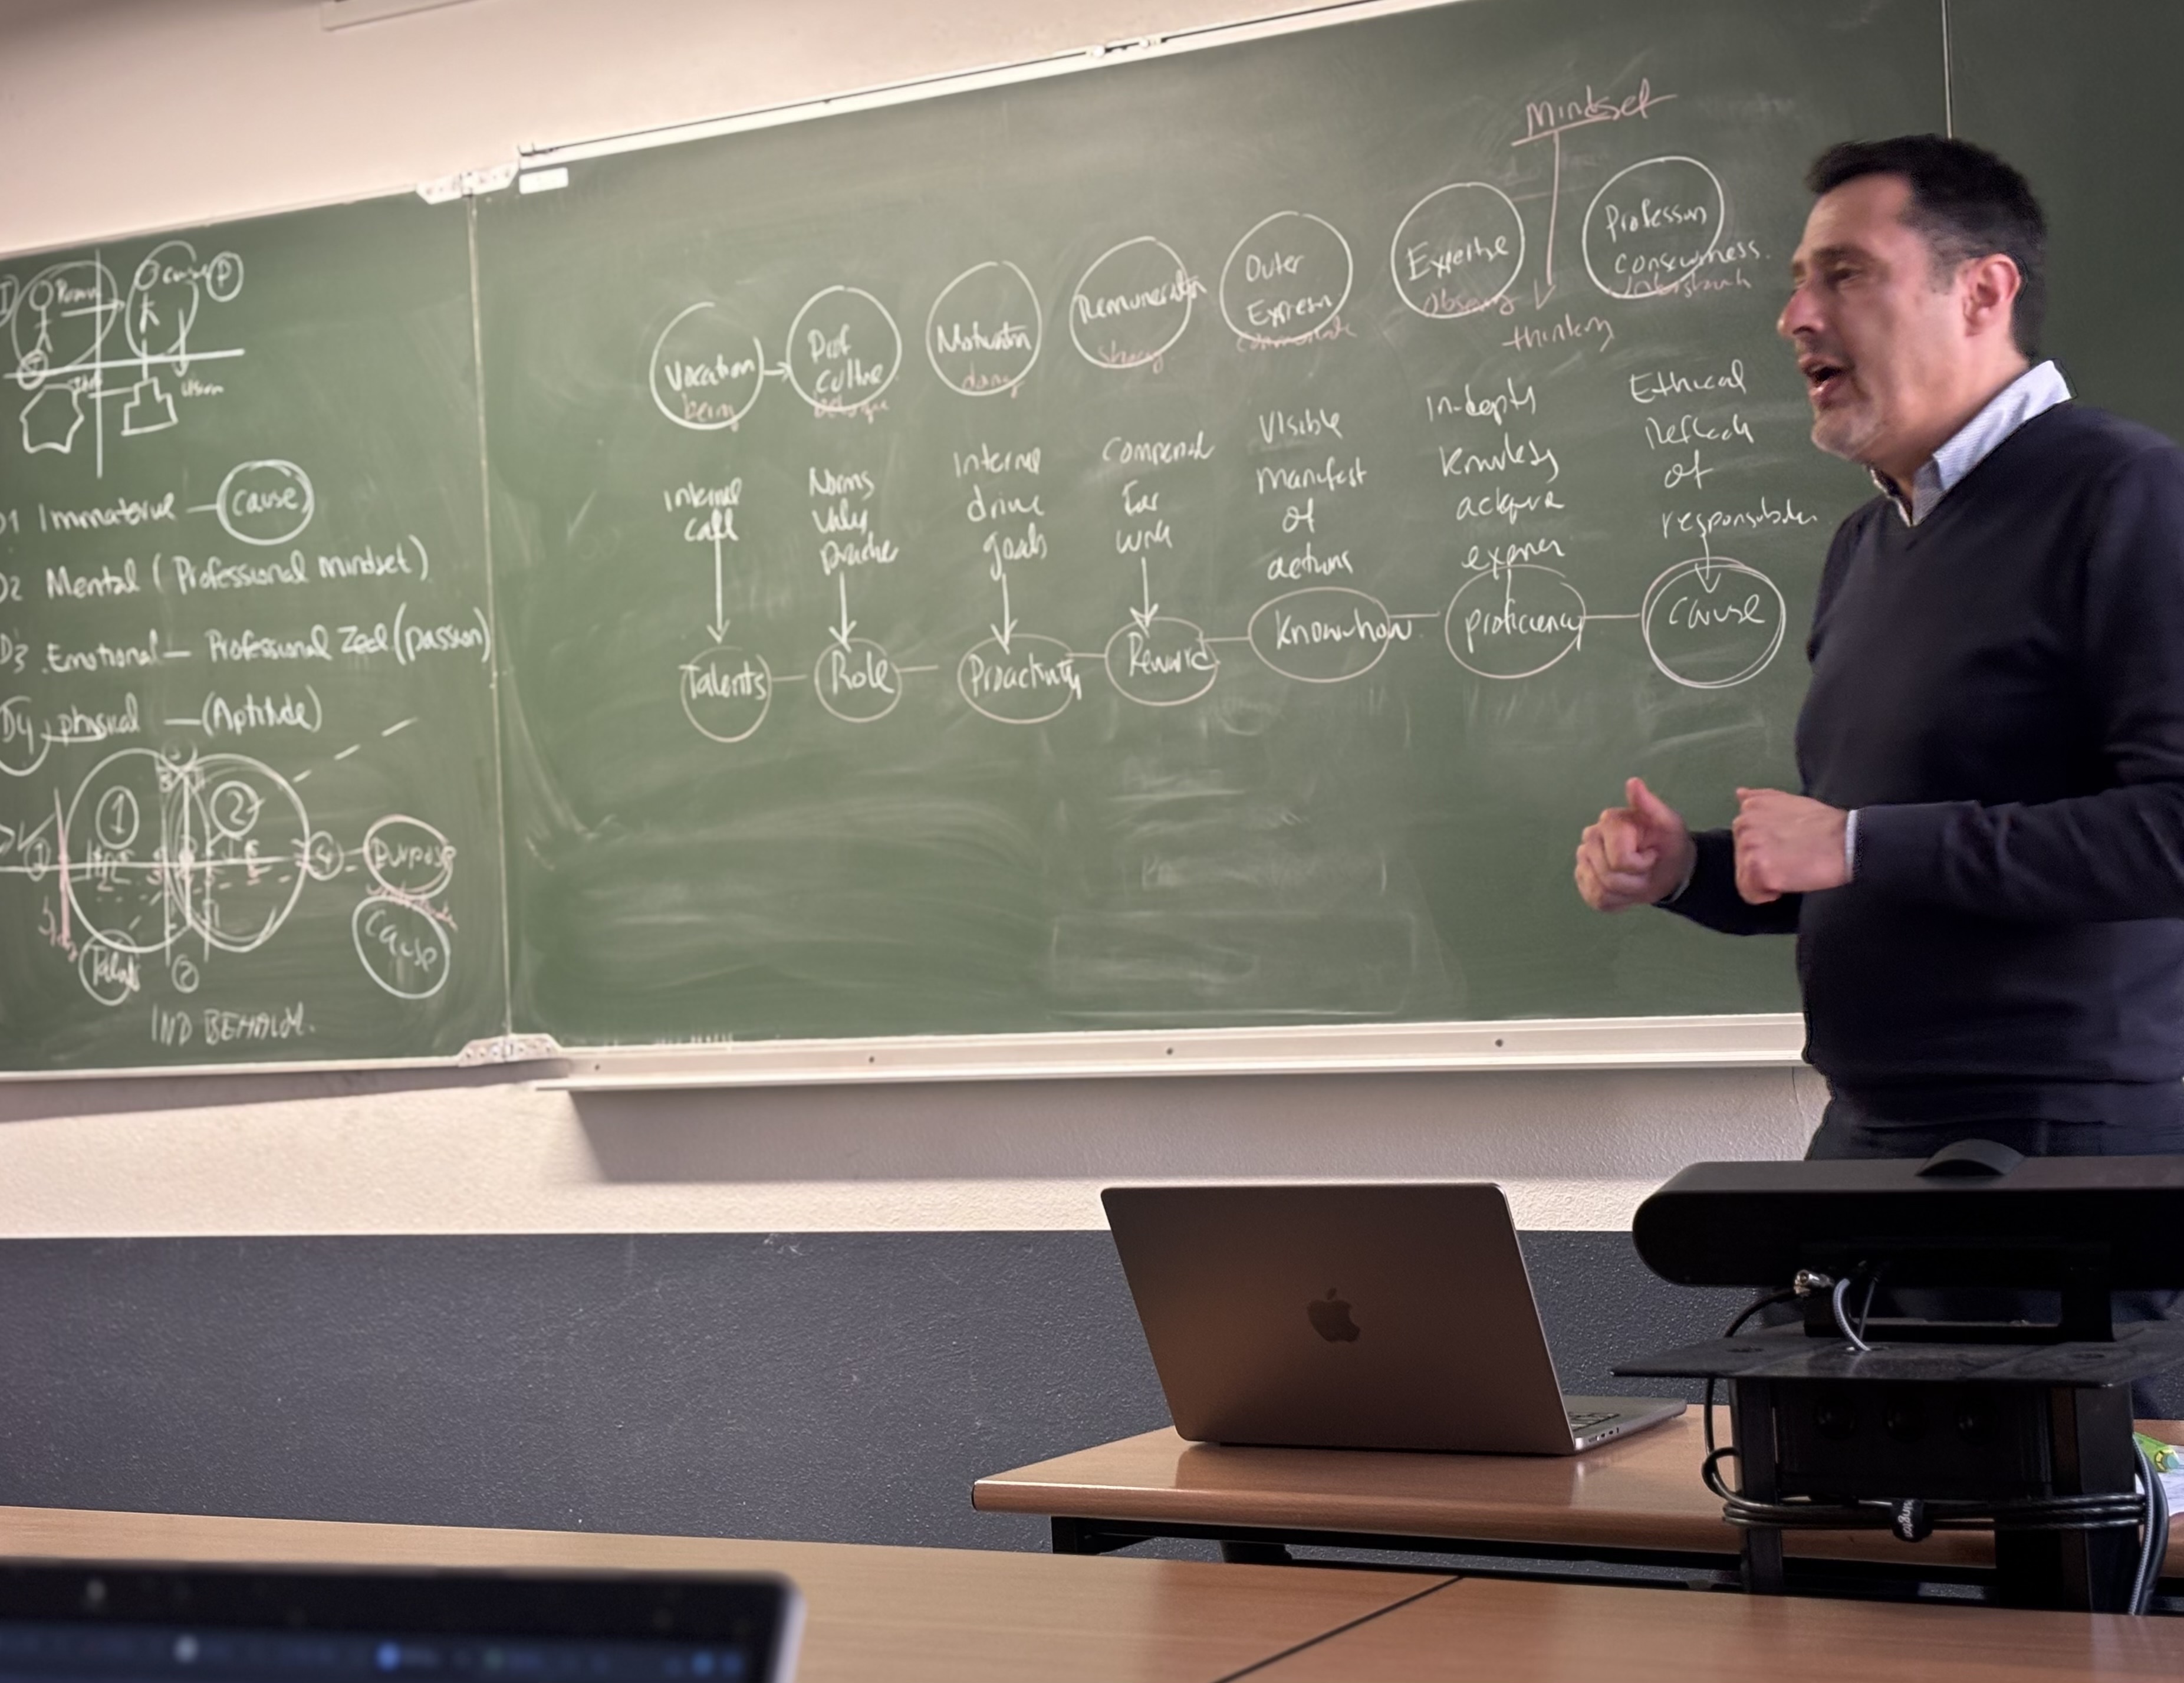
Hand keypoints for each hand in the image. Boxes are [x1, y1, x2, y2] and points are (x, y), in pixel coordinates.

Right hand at [1575, 777, 1694, 911]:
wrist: (1668, 868)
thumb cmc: (1669, 843)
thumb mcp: (1669, 823)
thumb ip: (1650, 805)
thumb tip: (1633, 782)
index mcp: (1609, 821)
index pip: (1619, 859)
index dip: (1640, 865)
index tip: (1652, 855)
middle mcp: (1590, 837)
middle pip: (1607, 877)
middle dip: (1633, 881)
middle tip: (1646, 870)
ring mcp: (1583, 859)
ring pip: (1600, 890)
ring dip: (1626, 892)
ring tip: (1637, 879)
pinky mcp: (1582, 879)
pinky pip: (1595, 899)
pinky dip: (1616, 901)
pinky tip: (1626, 888)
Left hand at [1733, 788, 1848, 902]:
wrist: (1848, 842)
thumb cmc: (1824, 825)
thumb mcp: (1790, 802)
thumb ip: (1762, 799)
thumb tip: (1740, 793)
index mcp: (1751, 808)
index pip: (1743, 837)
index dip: (1764, 848)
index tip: (1784, 848)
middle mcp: (1744, 824)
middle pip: (1741, 858)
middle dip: (1762, 864)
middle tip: (1790, 860)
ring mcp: (1750, 847)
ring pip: (1744, 876)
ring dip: (1765, 880)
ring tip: (1790, 871)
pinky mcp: (1759, 869)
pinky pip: (1749, 892)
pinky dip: (1765, 895)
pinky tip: (1783, 885)